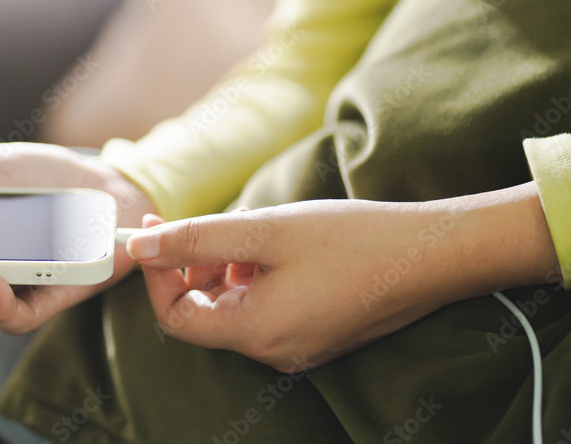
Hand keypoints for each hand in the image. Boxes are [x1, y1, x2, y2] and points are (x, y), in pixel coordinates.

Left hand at [126, 183, 557, 371]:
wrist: (432, 254)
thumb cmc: (351, 239)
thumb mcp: (263, 232)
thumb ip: (195, 239)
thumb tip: (138, 248)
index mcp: (256, 332)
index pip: (176, 317)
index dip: (157, 274)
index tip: (154, 232)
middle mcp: (274, 351)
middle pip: (204, 312)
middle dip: (190, 264)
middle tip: (195, 219)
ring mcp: (298, 346)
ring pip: (234, 306)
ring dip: (223, 265)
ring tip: (244, 226)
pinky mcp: (317, 333)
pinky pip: (265, 307)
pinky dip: (254, 275)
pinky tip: (271, 242)